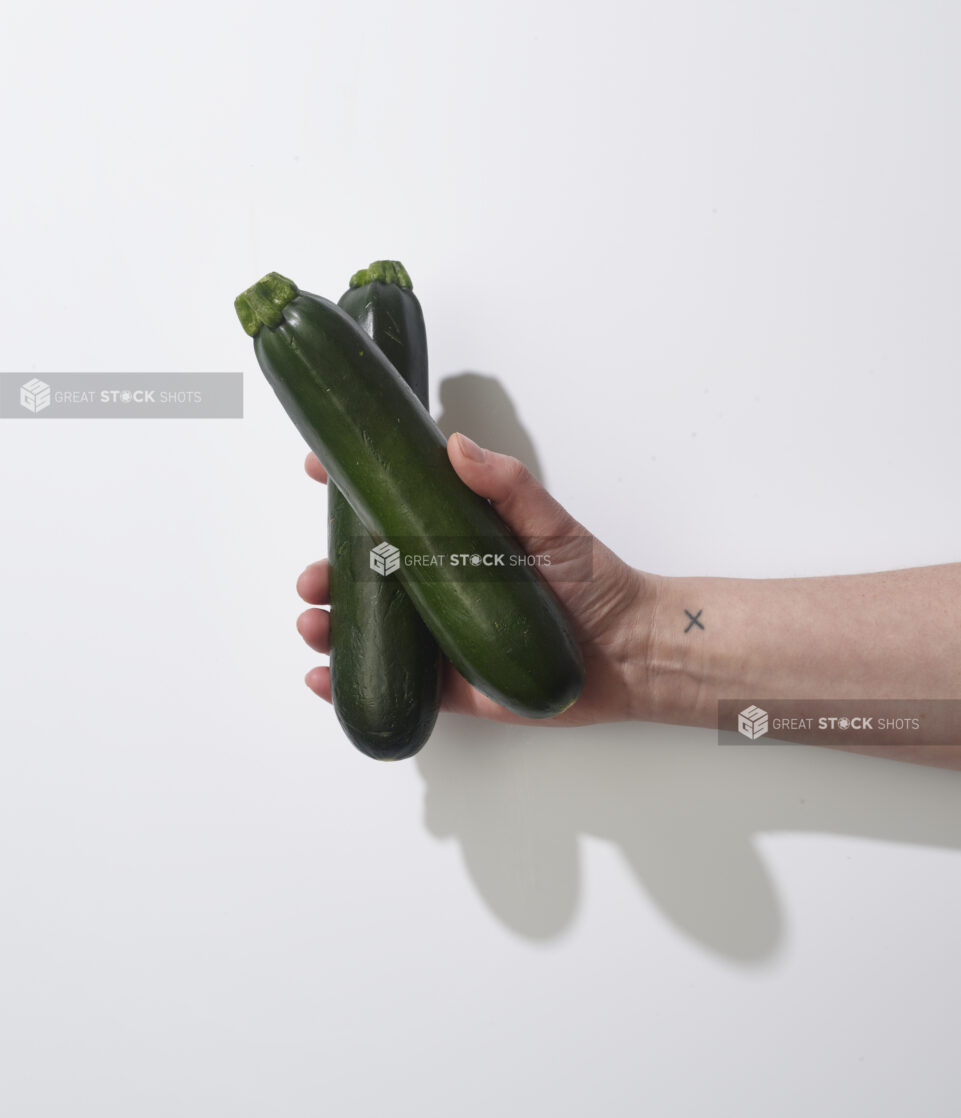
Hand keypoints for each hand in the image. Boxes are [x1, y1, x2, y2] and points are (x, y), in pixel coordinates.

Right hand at [296, 433, 655, 725]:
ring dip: (329, 624)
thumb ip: (506, 485)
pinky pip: (393, 684)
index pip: (392, 510)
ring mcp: (439, 637)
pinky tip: (322, 677)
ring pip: (369, 629)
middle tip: (313, 577)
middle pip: (365, 576)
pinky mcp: (449, 685)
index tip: (318, 469)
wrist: (630, 653)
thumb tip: (457, 446)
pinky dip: (347, 682)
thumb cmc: (594, 582)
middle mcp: (438, 587)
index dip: (350, 491)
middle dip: (326, 573)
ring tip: (314, 622)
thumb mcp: (550, 523)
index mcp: (454, 542)